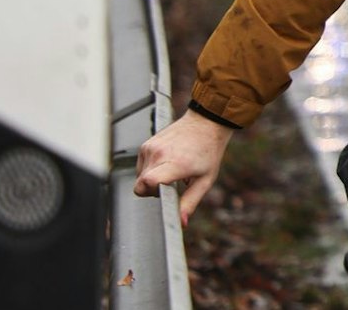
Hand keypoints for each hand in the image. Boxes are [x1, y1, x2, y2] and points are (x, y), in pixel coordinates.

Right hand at [133, 111, 234, 226]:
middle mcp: (159, 154)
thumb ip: (190, 203)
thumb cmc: (208, 151)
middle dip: (153, 191)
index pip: (148, 182)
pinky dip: (150, 169)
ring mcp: (150, 147)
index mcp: (176, 163)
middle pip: (140, 185)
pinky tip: (166, 163)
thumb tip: (181, 223)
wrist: (207, 124)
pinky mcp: (146, 144)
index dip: (150, 194)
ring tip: (171, 172)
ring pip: (139, 176)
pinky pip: (140, 165)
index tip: (162, 194)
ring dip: (151, 180)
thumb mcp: (205, 180)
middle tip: (171, 185)